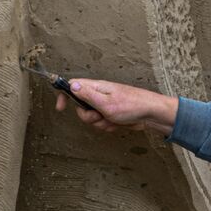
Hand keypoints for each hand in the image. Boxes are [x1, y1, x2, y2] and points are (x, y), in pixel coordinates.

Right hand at [55, 79, 177, 136]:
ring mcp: (106, 105)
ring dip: (101, 123)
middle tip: (99, 116)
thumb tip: (71, 85)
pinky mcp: (112, 114)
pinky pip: (102, 123)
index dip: (64, 95)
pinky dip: (109, 126)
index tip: (60, 108)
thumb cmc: (132, 105)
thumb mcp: (106, 102)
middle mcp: (99, 95)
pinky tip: (119, 123)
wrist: (150, 114)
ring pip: (92, 118)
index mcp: (96, 87)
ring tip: (113, 119)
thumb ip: (87, 95)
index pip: (73, 86)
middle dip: (88, 116)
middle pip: (81, 107)